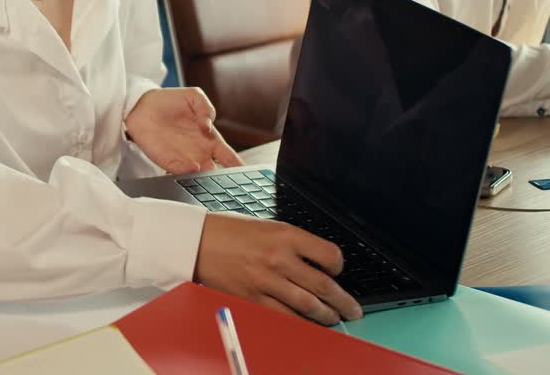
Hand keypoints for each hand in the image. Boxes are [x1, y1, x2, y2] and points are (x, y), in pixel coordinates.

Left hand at [125, 87, 243, 173]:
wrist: (141, 106)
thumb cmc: (170, 101)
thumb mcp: (194, 96)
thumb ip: (206, 108)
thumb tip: (208, 126)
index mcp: (210, 139)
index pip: (229, 157)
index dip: (238, 165)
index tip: (246, 172)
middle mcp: (199, 152)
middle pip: (217, 172)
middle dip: (224, 179)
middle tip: (230, 182)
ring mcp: (184, 159)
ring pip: (200, 176)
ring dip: (206, 178)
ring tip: (212, 175)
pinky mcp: (167, 161)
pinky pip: (179, 171)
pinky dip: (187, 172)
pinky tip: (192, 167)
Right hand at [194, 213, 362, 324]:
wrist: (196, 242)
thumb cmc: (228, 232)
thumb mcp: (267, 226)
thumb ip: (293, 243)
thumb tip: (317, 262)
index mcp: (286, 235)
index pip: (330, 255)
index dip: (339, 267)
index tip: (338, 272)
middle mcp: (279, 258)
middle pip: (324, 286)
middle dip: (344, 302)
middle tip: (352, 309)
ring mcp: (266, 281)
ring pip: (309, 306)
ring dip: (326, 315)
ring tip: (333, 318)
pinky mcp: (253, 298)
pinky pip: (285, 317)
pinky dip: (301, 323)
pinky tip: (307, 323)